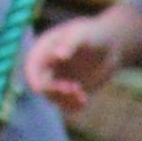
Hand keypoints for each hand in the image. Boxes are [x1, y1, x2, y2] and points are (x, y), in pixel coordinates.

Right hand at [27, 12, 141, 112]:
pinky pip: (68, 104)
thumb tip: (58, 55)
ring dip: (65, 100)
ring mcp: (60, 79)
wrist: (110, 43)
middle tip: (74, 88)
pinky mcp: (73, 90)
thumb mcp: (81, 35)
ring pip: (54, 98)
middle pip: (41, 86)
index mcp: (43, 51)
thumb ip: (69, 44)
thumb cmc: (93, 33)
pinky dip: (73, 106)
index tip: (44, 88)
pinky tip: (84, 101)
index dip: (34, 80)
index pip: (31, 69)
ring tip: (82, 96)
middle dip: (54, 91)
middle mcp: (47, 67)